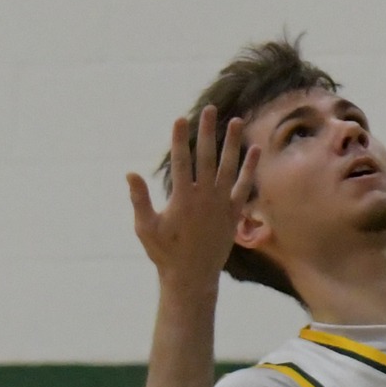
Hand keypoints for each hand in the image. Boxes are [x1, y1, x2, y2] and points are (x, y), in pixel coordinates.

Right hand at [126, 106, 258, 294]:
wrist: (192, 277)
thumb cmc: (165, 253)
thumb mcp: (145, 227)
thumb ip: (139, 199)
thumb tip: (130, 173)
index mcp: (182, 199)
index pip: (181, 162)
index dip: (179, 139)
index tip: (180, 118)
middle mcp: (204, 198)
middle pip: (206, 157)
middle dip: (207, 132)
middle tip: (210, 109)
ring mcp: (221, 204)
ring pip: (229, 167)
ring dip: (232, 143)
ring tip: (237, 120)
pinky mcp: (234, 213)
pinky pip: (244, 187)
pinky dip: (250, 169)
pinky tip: (255, 150)